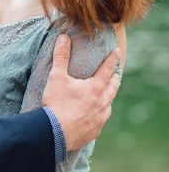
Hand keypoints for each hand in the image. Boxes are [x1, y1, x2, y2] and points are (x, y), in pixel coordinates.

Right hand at [42, 34, 119, 150]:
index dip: (112, 58)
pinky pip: (101, 121)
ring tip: (106, 97)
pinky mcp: (94, 131)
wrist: (54, 133)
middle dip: (114, 79)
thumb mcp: (57, 77)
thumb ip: (61, 56)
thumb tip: (63, 38)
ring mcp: (99, 119)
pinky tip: (95, 116)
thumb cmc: (56, 104)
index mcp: (95, 88)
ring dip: (108, 99)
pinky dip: (100, 115)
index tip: (117, 51)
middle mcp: (101, 103)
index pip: (106, 69)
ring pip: (108, 106)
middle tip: (116, 75)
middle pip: (112, 88)